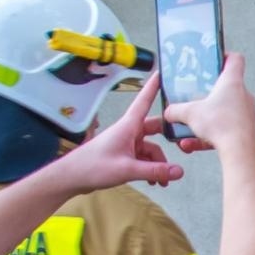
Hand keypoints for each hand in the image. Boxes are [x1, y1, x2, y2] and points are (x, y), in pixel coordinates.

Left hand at [56, 73, 181, 190]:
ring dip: (158, 164)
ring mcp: (126, 143)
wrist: (72, 178)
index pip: (144, 101)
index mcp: (128, 126)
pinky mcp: (123, 155)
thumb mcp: (127, 169)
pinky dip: (150, 168)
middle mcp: (129, 132)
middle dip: (167, 141)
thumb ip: (155, 170)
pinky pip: (143, 158)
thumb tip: (180, 171)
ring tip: (162, 181)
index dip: (153, 87)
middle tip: (183, 146)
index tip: (162, 73)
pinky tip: (152, 180)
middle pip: (154, 129)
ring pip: (150, 148)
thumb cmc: (93, 167)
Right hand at [164, 53, 254, 157]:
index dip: (225, 56)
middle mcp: (243, 95)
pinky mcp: (246, 129)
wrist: (239, 150)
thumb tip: (168, 112)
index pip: (235, 59)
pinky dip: (211, 134)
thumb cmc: (221, 125)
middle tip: (197, 96)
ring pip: (225, 110)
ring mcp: (247, 113)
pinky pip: (226, 128)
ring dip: (207, 117)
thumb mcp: (189, 113)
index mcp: (232, 82)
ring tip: (191, 126)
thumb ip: (175, 110)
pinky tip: (193, 144)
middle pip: (228, 87)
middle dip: (210, 92)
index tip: (214, 60)